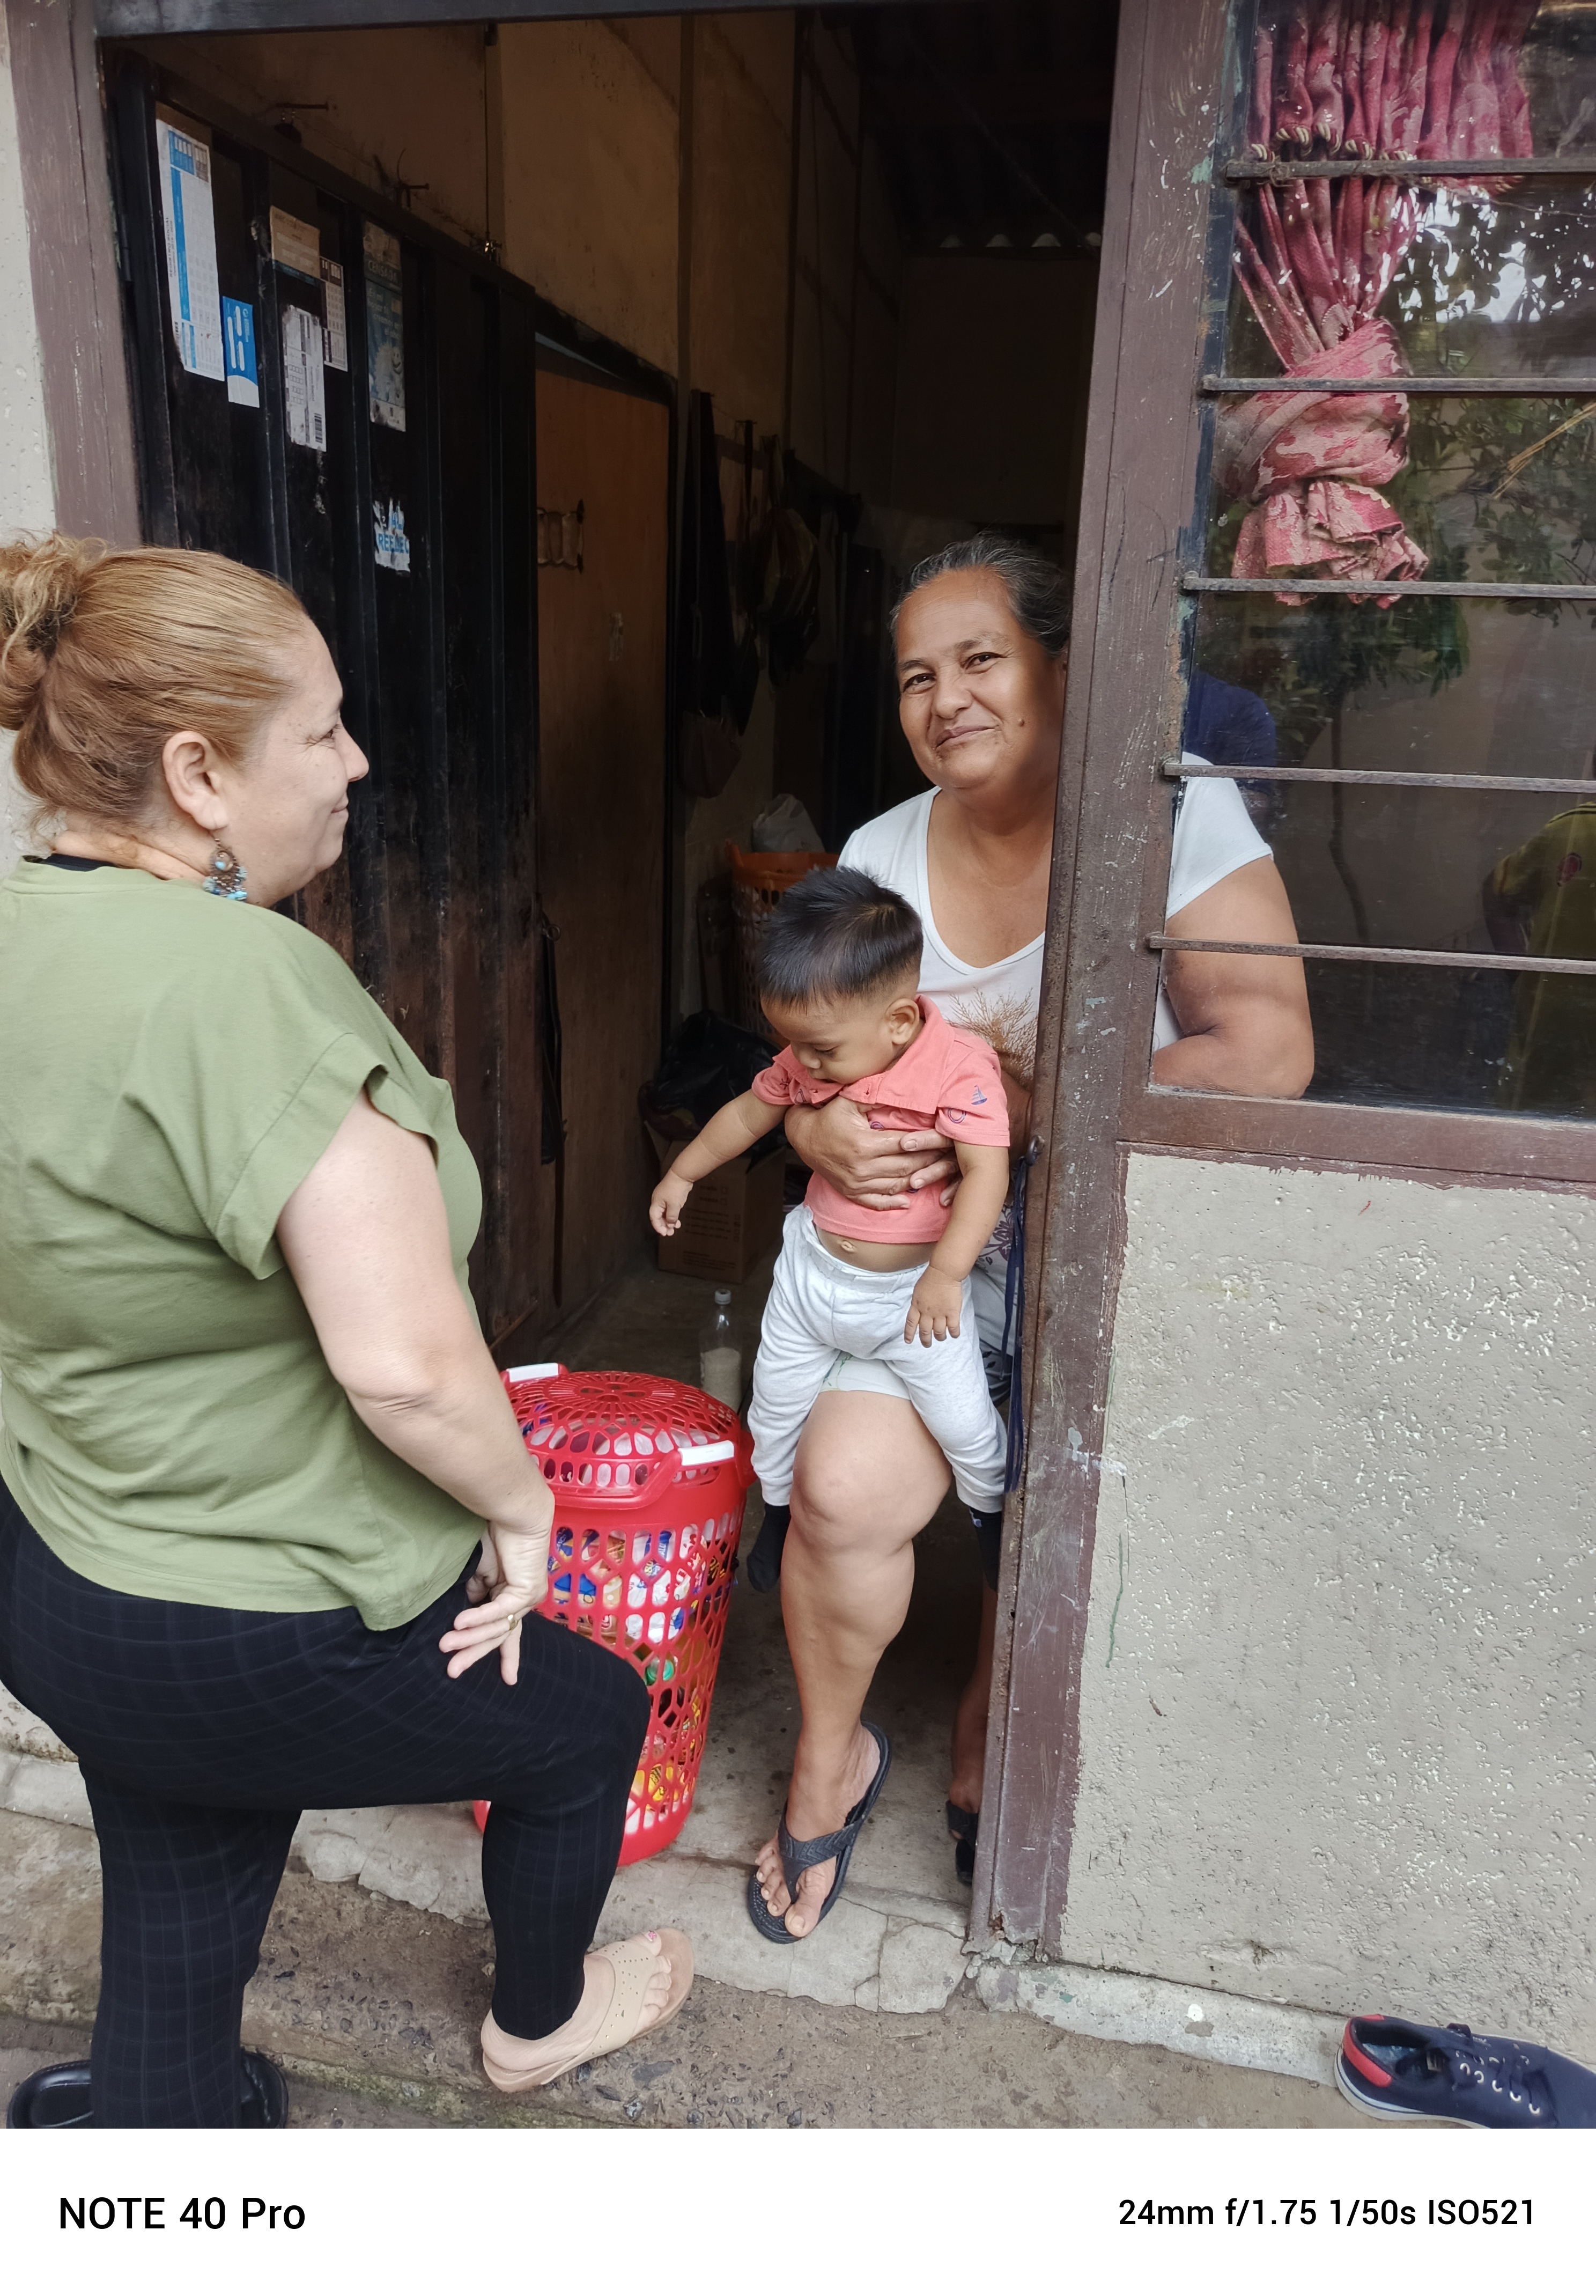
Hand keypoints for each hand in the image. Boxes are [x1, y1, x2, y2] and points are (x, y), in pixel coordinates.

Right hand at [439, 1503, 552, 1683]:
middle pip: (499, 1635)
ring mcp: (528, 1596)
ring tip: (445, 1645)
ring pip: (497, 1626)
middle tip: (452, 1672)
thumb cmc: (495, 1534)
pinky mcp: (527, 1589)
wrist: (514, 1509)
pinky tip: (459, 1624)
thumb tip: (466, 1613)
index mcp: (512, 1596)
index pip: (506, 1631)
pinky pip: (499, 1609)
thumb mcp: (478, 1570)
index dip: (506, 1655)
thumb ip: (475, 1591)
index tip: (508, 1679)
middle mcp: (524, 1601)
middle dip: (474, 1654)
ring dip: (469, 1637)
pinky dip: (479, 1617)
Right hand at [650, 1171, 692, 1235]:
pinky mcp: (671, 1198)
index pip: (654, 1218)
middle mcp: (658, 1201)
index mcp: (656, 1203)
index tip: (664, 1233)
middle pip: (659, 1217)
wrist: (682, 1175)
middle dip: (664, 1226)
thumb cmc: (676, 1186)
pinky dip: (673, 1216)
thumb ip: (672, 1217)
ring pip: (665, 1214)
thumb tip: (670, 1224)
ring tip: (674, 1228)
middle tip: (670, 1233)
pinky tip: (677, 1221)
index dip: (658, 1227)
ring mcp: (664, 1199)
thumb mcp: (674, 1205)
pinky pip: (670, 1210)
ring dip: (669, 1222)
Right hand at [784, 1097, 957, 1210]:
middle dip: (931, 1160)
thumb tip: (903, 1087)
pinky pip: (876, 1202)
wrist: (803, 1138)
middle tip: (950, 1155)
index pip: (907, 1144)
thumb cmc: (828, 1116)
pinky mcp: (851, 1193)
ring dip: (919, 1179)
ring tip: (938, 1172)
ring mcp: (857, 1183)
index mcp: (864, 1144)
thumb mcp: (849, 1100)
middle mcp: (862, 1167)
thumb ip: (875, 1096)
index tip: (948, 1139)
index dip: (930, 1141)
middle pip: (907, 1166)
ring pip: (897, 1185)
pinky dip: (893, 1203)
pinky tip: (907, 1201)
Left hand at [904, 1266, 963, 1345]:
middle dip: (925, 1340)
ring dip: (940, 1337)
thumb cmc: (930, 1278)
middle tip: (927, 1344)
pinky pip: (953, 1328)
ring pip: (939, 1333)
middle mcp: (927, 1313)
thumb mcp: (917, 1291)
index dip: (909, 1334)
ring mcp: (940, 1314)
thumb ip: (917, 1303)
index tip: (908, 1341)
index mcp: (916, 1306)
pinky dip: (954, 1334)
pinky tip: (954, 1335)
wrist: (943, 1273)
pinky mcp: (953, 1313)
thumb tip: (918, 1311)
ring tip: (940, 1338)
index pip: (910, 1324)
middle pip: (925, 1331)